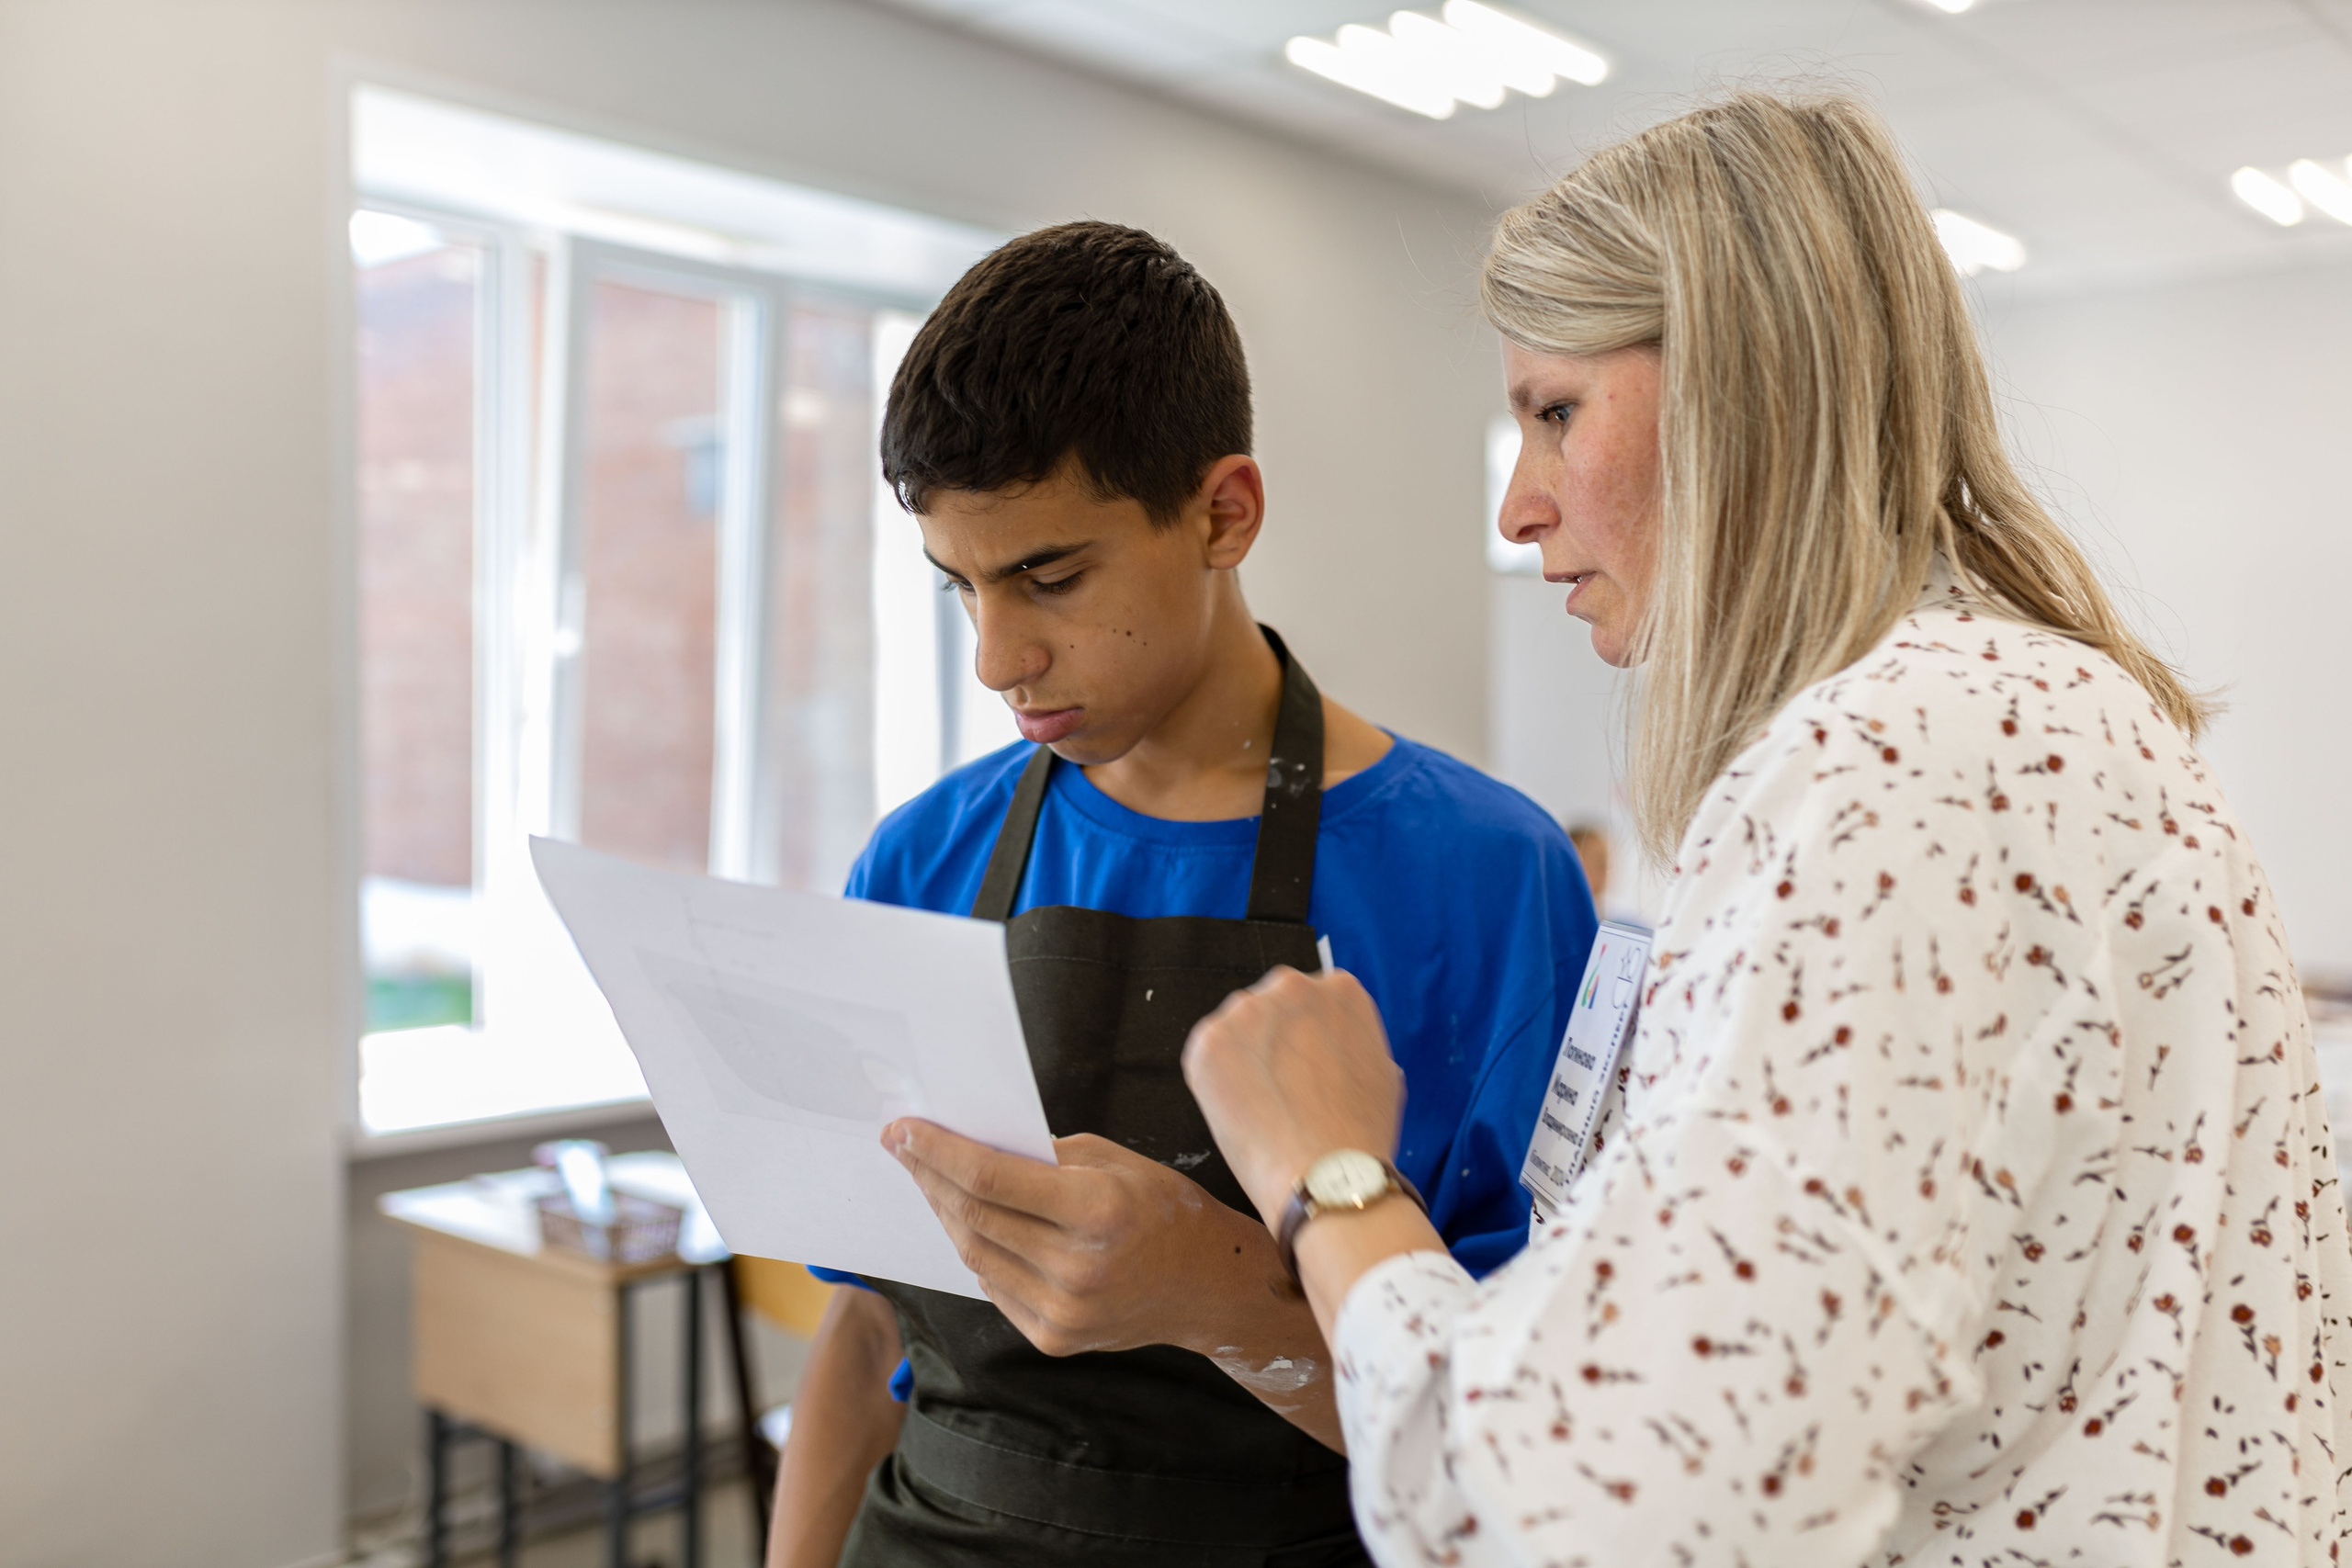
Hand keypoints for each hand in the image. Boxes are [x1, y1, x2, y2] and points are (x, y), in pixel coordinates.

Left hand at [883, 1123, 1281, 1358]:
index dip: (938, 1151)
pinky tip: (970, 1224)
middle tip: (903, 1148)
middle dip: (929, 1177)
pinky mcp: (1054, 1338)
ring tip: (929, 1181)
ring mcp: (1063, 1311)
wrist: (1207, 1287)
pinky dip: (977, 1251)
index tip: (903, 1129)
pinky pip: (994, 1286)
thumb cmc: (1165, 1211)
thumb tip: (978, 1143)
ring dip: (945, 1214)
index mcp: (1096, 1211)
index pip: (991, 1179)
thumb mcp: (1114, 1160)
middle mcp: (1076, 1268)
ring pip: (974, 1254)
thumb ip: (1045, 1155)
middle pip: (974, 1217)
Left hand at [1180, 966, 1405, 1227]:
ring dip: (1242, 1059)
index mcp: (1340, 989)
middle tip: (1283, 1090)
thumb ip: (1353, 1042)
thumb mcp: (1381, 1071)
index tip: (1308, 1069)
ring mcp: (1248, 1009)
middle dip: (1272, 1041)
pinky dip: (1216, 1082)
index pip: (1311, 1001)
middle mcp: (1293, 985)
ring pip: (1237, 1029)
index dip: (1306, 1039)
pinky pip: (1207, 1055)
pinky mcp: (1210, 1040)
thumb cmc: (1361, 1134)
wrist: (1326, 1176)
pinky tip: (1241, 1112)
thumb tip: (1334, 1043)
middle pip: (1270, 1007)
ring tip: (1264, 1106)